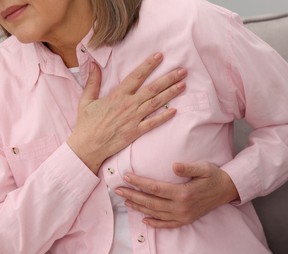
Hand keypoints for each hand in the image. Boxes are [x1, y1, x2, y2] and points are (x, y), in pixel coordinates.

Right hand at [67, 53, 186, 173]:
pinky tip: (175, 111)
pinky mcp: (136, 132)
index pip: (136, 76)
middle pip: (152, 88)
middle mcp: (128, 105)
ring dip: (170, 93)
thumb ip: (92, 82)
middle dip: (168, 78)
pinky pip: (153, 123)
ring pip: (156, 103)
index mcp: (117, 95)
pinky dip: (164, 117)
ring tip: (183, 85)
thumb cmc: (86, 124)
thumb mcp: (86, 100)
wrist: (87, 146)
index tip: (160, 56)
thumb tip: (93, 64)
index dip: (149, 65)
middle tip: (182, 71)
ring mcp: (134, 118)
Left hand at [115, 162, 238, 227]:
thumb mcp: (204, 168)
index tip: (126, 176)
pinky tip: (144, 220)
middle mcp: (180, 207)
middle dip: (132, 195)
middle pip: (150, 202)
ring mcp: (182, 215)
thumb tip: (174, 166)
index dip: (138, 182)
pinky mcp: (185, 220)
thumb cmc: (214, 176)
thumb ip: (188, 167)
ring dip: (139, 207)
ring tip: (126, 201)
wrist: (226, 191)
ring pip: (155, 213)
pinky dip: (154, 223)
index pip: (154, 188)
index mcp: (183, 193)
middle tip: (118, 190)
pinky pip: (166, 224)